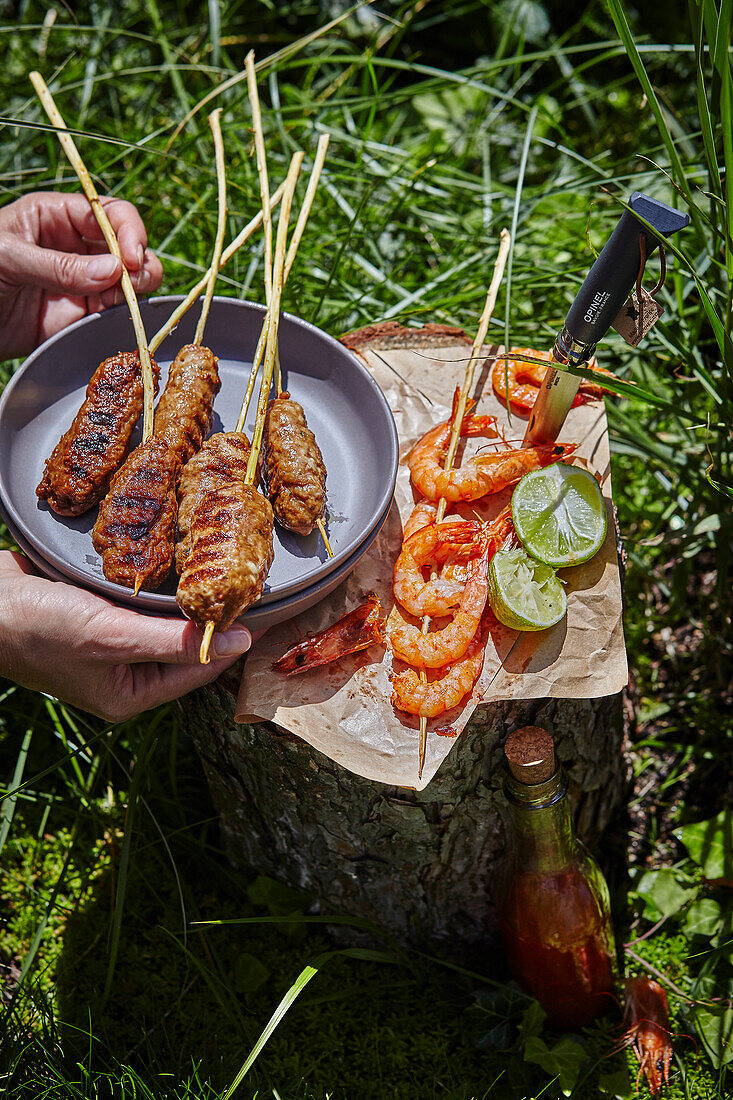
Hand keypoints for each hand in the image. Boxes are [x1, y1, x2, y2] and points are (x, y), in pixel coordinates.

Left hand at [0, 192, 162, 358]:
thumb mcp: (8, 259)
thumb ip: (58, 266)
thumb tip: (114, 271)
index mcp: (54, 216)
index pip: (108, 213)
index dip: (128, 232)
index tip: (131, 259)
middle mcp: (74, 246)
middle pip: (126, 246)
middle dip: (139, 262)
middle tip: (136, 282)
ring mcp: (80, 282)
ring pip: (128, 281)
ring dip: (137, 290)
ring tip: (127, 301)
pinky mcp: (79, 316)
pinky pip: (113, 312)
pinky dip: (124, 314)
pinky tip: (117, 315)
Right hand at [0, 551, 252, 722]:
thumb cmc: (40, 628)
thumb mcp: (112, 637)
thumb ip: (176, 641)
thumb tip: (240, 641)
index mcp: (132, 693)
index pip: (203, 667)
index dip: (238, 637)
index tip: (272, 608)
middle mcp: (127, 670)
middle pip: (188, 641)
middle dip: (215, 612)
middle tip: (251, 575)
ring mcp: (113, 638)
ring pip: (167, 616)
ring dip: (189, 592)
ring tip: (225, 561)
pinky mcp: (100, 608)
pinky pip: (142, 596)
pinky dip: (160, 579)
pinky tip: (180, 553)